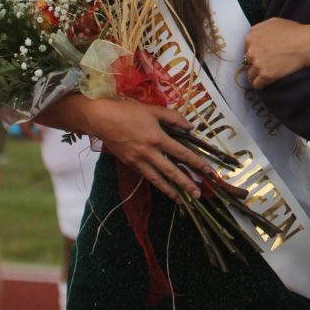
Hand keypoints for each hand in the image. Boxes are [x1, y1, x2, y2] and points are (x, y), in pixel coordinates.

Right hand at [80, 98, 212, 202]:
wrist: (102, 119)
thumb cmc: (128, 111)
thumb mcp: (153, 110)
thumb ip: (173, 118)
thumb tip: (190, 127)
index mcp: (156, 137)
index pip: (181, 153)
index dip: (196, 162)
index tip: (208, 171)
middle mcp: (149, 152)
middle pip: (171, 171)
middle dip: (186, 183)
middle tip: (198, 194)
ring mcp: (138, 160)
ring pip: (157, 179)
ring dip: (171, 190)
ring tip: (182, 200)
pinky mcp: (130, 164)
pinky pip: (147, 176)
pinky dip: (157, 184)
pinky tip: (164, 188)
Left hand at [244, 18, 309, 88]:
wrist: (308, 44)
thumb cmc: (294, 31)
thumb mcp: (274, 22)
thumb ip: (261, 29)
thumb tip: (256, 37)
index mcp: (251, 36)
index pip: (247, 49)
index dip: (256, 54)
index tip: (264, 57)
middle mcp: (251, 49)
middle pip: (248, 62)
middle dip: (256, 64)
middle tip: (268, 65)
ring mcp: (257, 63)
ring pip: (251, 75)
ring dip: (258, 76)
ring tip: (268, 75)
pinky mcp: (265, 75)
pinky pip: (257, 84)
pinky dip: (262, 84)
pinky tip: (269, 82)